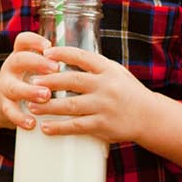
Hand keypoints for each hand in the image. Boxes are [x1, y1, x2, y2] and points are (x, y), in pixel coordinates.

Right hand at [0, 31, 57, 130]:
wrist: (0, 101)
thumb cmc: (29, 81)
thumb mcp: (35, 68)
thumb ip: (52, 64)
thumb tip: (86, 63)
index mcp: (21, 55)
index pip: (23, 41)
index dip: (34, 41)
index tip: (49, 46)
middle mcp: (11, 68)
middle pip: (19, 60)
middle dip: (37, 63)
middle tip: (55, 68)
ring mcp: (6, 87)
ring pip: (14, 87)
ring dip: (30, 91)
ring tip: (46, 95)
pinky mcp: (4, 106)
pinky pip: (10, 112)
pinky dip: (21, 118)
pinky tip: (32, 123)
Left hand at [28, 46, 152, 144]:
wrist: (150, 117)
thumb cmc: (129, 92)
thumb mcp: (116, 72)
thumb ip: (95, 67)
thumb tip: (66, 57)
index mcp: (108, 69)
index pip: (82, 56)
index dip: (62, 53)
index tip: (45, 53)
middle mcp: (106, 86)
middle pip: (72, 80)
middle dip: (49, 81)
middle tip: (32, 82)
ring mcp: (104, 106)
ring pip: (70, 106)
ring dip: (48, 106)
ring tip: (32, 106)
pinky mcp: (103, 125)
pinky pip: (76, 126)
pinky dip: (59, 128)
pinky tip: (45, 128)